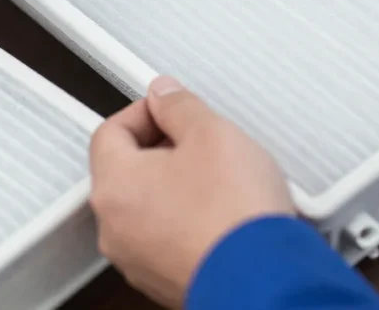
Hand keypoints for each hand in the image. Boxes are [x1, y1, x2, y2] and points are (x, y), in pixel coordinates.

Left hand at [89, 76, 294, 307]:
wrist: (267, 282)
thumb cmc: (235, 219)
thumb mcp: (212, 134)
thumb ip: (179, 105)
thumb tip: (165, 95)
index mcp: (114, 186)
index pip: (110, 131)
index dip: (145, 112)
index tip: (171, 108)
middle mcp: (115, 227)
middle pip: (127, 169)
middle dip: (163, 149)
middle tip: (200, 143)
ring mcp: (137, 259)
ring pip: (148, 205)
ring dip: (176, 186)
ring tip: (218, 181)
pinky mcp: (164, 280)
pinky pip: (166, 237)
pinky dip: (187, 222)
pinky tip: (221, 215)